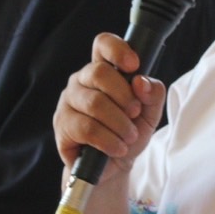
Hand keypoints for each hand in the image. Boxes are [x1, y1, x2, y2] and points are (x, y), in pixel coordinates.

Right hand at [53, 34, 166, 182]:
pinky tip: (117, 148)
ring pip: (95, 103)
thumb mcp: (149, 114)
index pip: (103, 44)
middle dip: (125, 96)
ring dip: (120, 123)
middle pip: (100, 72)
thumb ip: (152, 94)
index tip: (134, 65)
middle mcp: (81, 80)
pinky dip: (109, 140)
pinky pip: (87, 128)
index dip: (118, 50)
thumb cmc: (128, 134)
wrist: (112, 169)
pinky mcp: (62, 125)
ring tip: (129, 137)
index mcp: (102, 69)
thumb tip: (141, 82)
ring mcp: (68, 101)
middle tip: (135, 113)